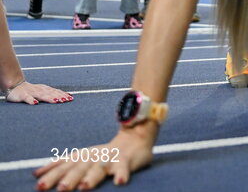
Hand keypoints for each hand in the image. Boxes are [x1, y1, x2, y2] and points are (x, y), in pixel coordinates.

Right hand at [4, 81, 72, 104]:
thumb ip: (53, 94)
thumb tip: (66, 97)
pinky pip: (27, 98)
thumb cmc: (31, 90)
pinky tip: (35, 103)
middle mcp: (40, 90)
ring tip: (56, 101)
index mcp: (45, 89)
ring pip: (41, 95)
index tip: (71, 98)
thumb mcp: (42, 91)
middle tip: (66, 100)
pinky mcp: (23, 95)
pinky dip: (31, 100)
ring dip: (49, 98)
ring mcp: (31, 92)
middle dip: (59, 96)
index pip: (56, 92)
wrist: (14, 85)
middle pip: (51, 93)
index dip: (63, 95)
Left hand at [34, 125, 156, 189]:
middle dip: (70, 178)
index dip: (52, 173)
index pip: (64, 165)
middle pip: (80, 168)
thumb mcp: (81, 157)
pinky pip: (124, 168)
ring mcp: (110, 158)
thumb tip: (37, 174)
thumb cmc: (104, 154)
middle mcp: (93, 157)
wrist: (134, 137)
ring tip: (84, 187)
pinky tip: (119, 182)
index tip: (39, 183)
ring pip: (100, 168)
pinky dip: (122, 174)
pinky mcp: (126, 161)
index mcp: (81, 157)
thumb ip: (62, 165)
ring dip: (92, 177)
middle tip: (61, 189)